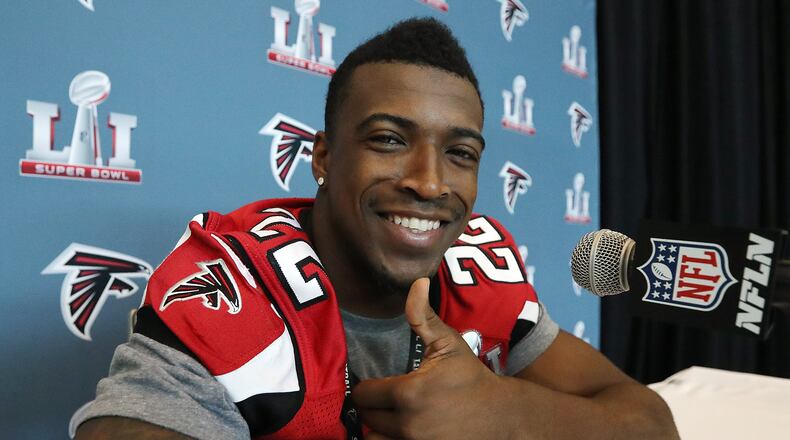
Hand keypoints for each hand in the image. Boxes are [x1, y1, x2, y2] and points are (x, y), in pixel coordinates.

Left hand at [351, 278, 509, 439]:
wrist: (502, 417)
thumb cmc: (471, 378)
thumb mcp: (449, 344)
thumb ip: (423, 316)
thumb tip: (417, 282)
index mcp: (408, 393)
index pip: (363, 394)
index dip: (366, 386)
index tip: (376, 383)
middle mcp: (408, 425)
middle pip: (366, 418)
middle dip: (372, 407)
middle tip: (384, 397)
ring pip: (374, 439)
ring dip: (378, 428)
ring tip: (390, 415)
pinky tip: (400, 428)